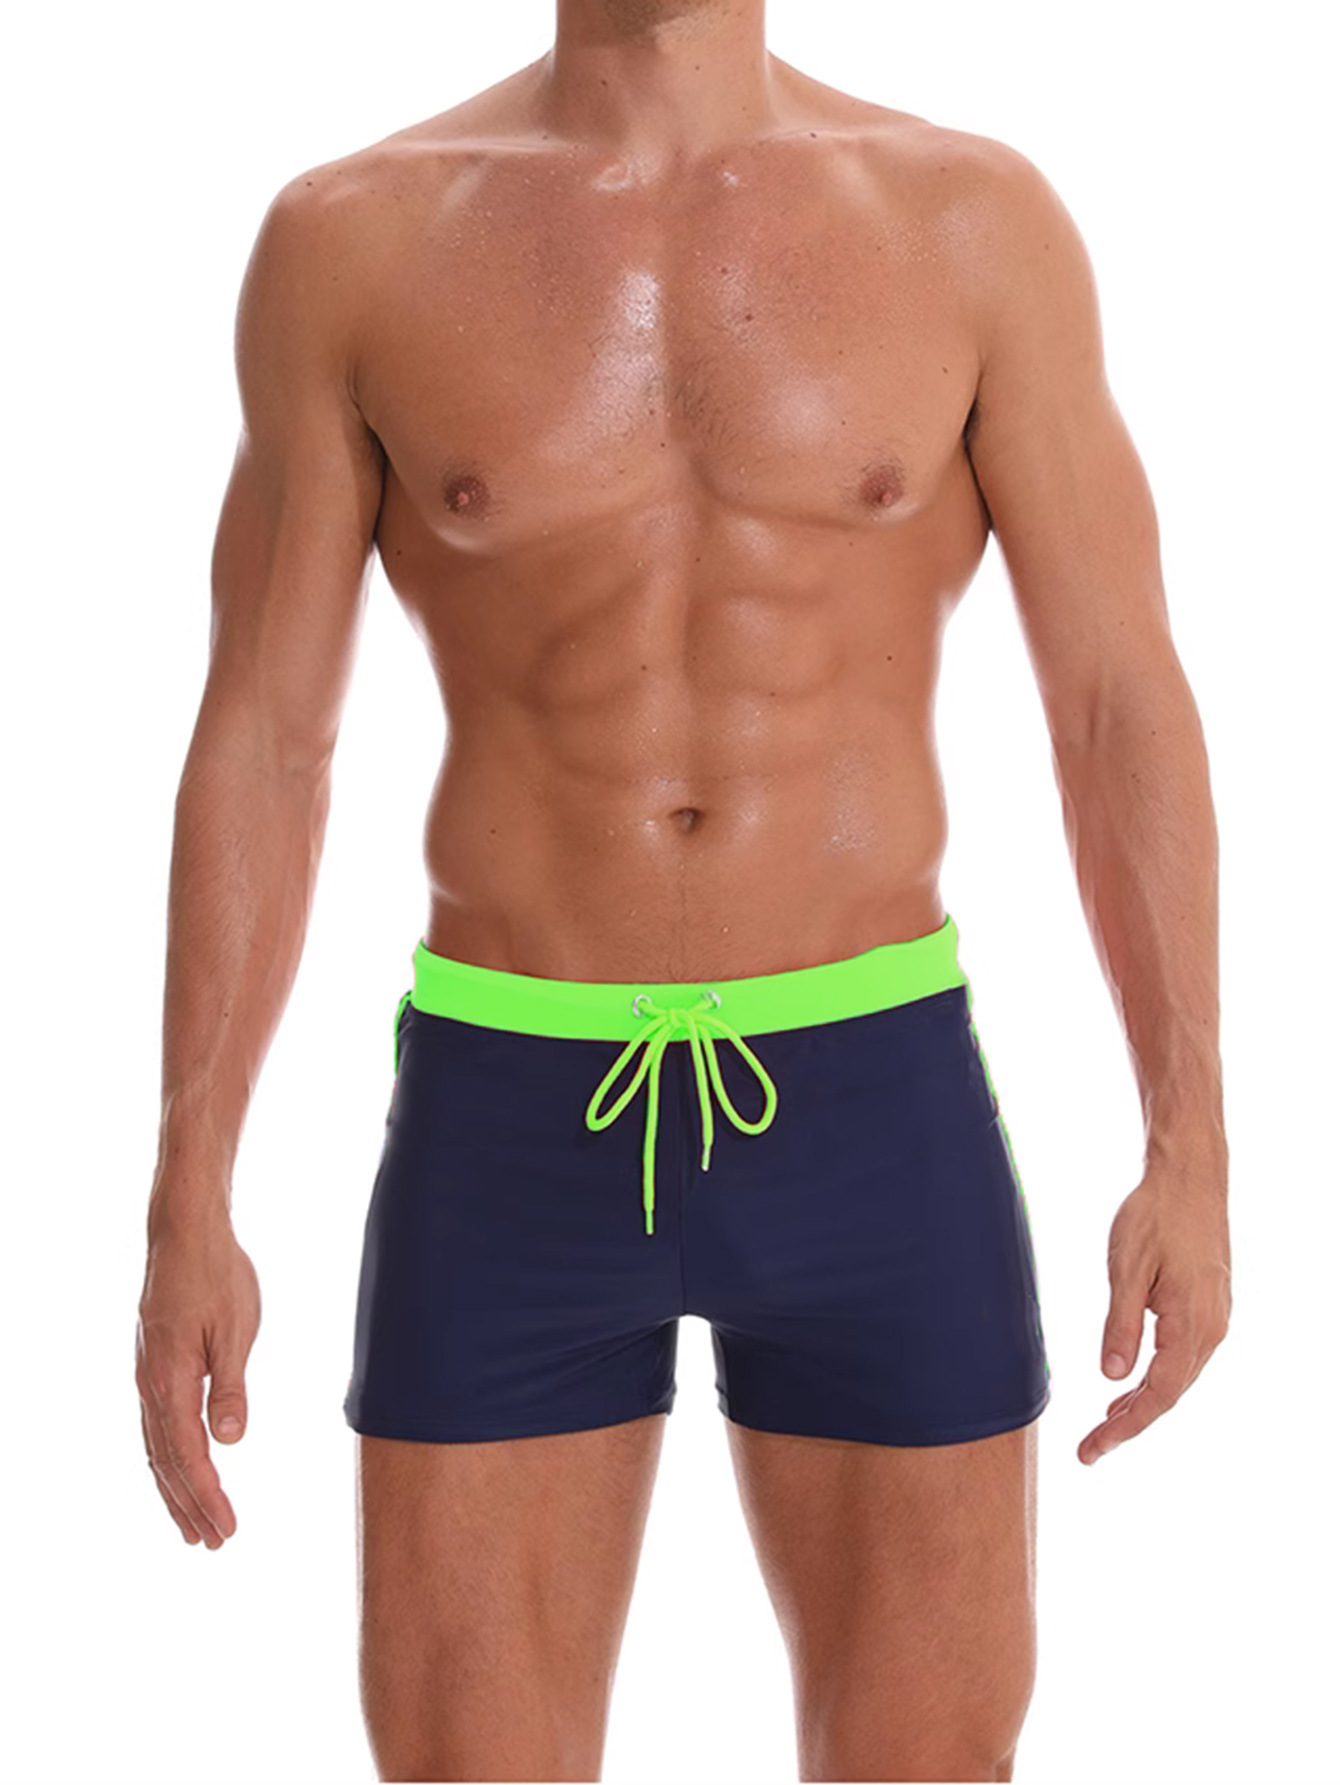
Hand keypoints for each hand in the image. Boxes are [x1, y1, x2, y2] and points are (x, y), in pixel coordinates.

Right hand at [136, 1211, 260, 1546]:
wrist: (184, 1231)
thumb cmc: (217, 1274)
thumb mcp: (235, 1329)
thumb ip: (229, 1388)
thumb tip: (229, 1442)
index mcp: (170, 1380)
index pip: (188, 1456)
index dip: (207, 1497)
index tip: (225, 1530)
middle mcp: (150, 1384)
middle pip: (166, 1462)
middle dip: (188, 1505)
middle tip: (210, 1544)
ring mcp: (147, 1375)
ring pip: (156, 1447)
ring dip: (175, 1488)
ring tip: (192, 1524)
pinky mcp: (153, 1363)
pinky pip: (156, 1425)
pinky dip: (167, 1457)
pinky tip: (179, 1468)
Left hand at [1079, 1162, 1229, 1464]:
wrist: (1189, 1176)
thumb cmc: (1155, 1215)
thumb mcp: (1128, 1269)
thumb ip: (1121, 1325)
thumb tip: (1111, 1376)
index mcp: (1192, 1325)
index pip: (1158, 1395)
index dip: (1125, 1427)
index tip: (1092, 1449)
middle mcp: (1211, 1328)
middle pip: (1170, 1394)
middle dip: (1130, 1423)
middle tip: (1090, 1447)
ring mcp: (1214, 1317)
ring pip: (1178, 1376)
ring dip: (1144, 1401)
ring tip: (1107, 1422)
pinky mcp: (1208, 1305)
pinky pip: (1183, 1355)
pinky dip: (1157, 1376)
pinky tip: (1133, 1382)